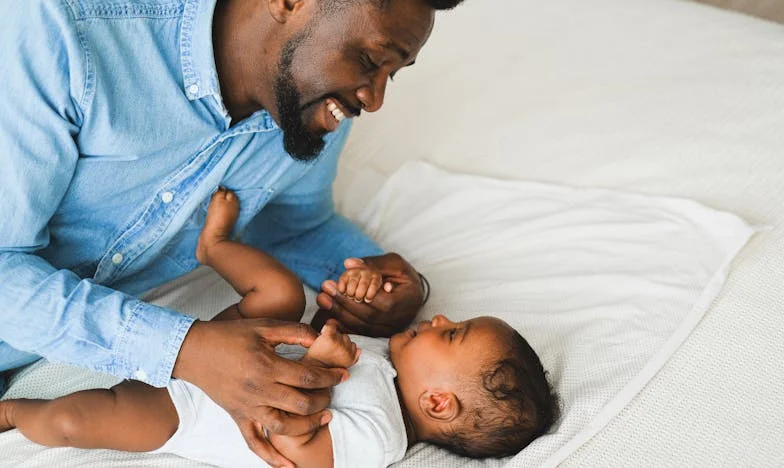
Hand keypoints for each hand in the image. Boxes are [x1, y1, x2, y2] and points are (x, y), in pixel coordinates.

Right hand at [173, 319, 346, 467]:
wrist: (194, 351)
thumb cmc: (230, 336)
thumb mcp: (264, 326)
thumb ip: (294, 331)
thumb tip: (320, 337)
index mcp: (267, 366)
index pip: (308, 377)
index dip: (330, 377)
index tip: (343, 375)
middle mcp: (259, 391)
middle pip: (301, 404)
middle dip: (324, 400)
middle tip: (332, 392)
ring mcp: (248, 407)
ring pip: (283, 427)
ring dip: (308, 426)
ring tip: (325, 418)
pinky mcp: (238, 417)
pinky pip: (254, 443)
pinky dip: (271, 458)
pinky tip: (289, 467)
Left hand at [306, 321, 360, 367]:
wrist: (309, 366)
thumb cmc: (321, 367)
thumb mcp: (341, 366)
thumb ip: (353, 358)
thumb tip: (360, 350)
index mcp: (351, 359)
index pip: (355, 347)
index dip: (345, 348)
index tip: (336, 352)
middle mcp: (347, 351)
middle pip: (347, 339)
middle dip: (339, 342)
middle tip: (329, 350)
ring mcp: (339, 344)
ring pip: (340, 333)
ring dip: (334, 336)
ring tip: (325, 345)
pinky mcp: (329, 338)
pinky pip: (331, 326)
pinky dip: (328, 326)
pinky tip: (324, 332)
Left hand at [314, 253, 423, 336]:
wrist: (413, 293)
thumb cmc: (404, 276)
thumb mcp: (394, 263)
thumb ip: (372, 264)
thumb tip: (348, 264)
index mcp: (406, 302)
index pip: (379, 303)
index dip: (355, 296)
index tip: (334, 284)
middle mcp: (399, 320)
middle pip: (368, 317)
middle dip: (343, 304)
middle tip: (324, 291)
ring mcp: (390, 330)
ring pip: (363, 327)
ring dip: (340, 314)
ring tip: (322, 300)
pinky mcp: (381, 334)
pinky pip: (361, 332)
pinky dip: (344, 326)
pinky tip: (328, 317)